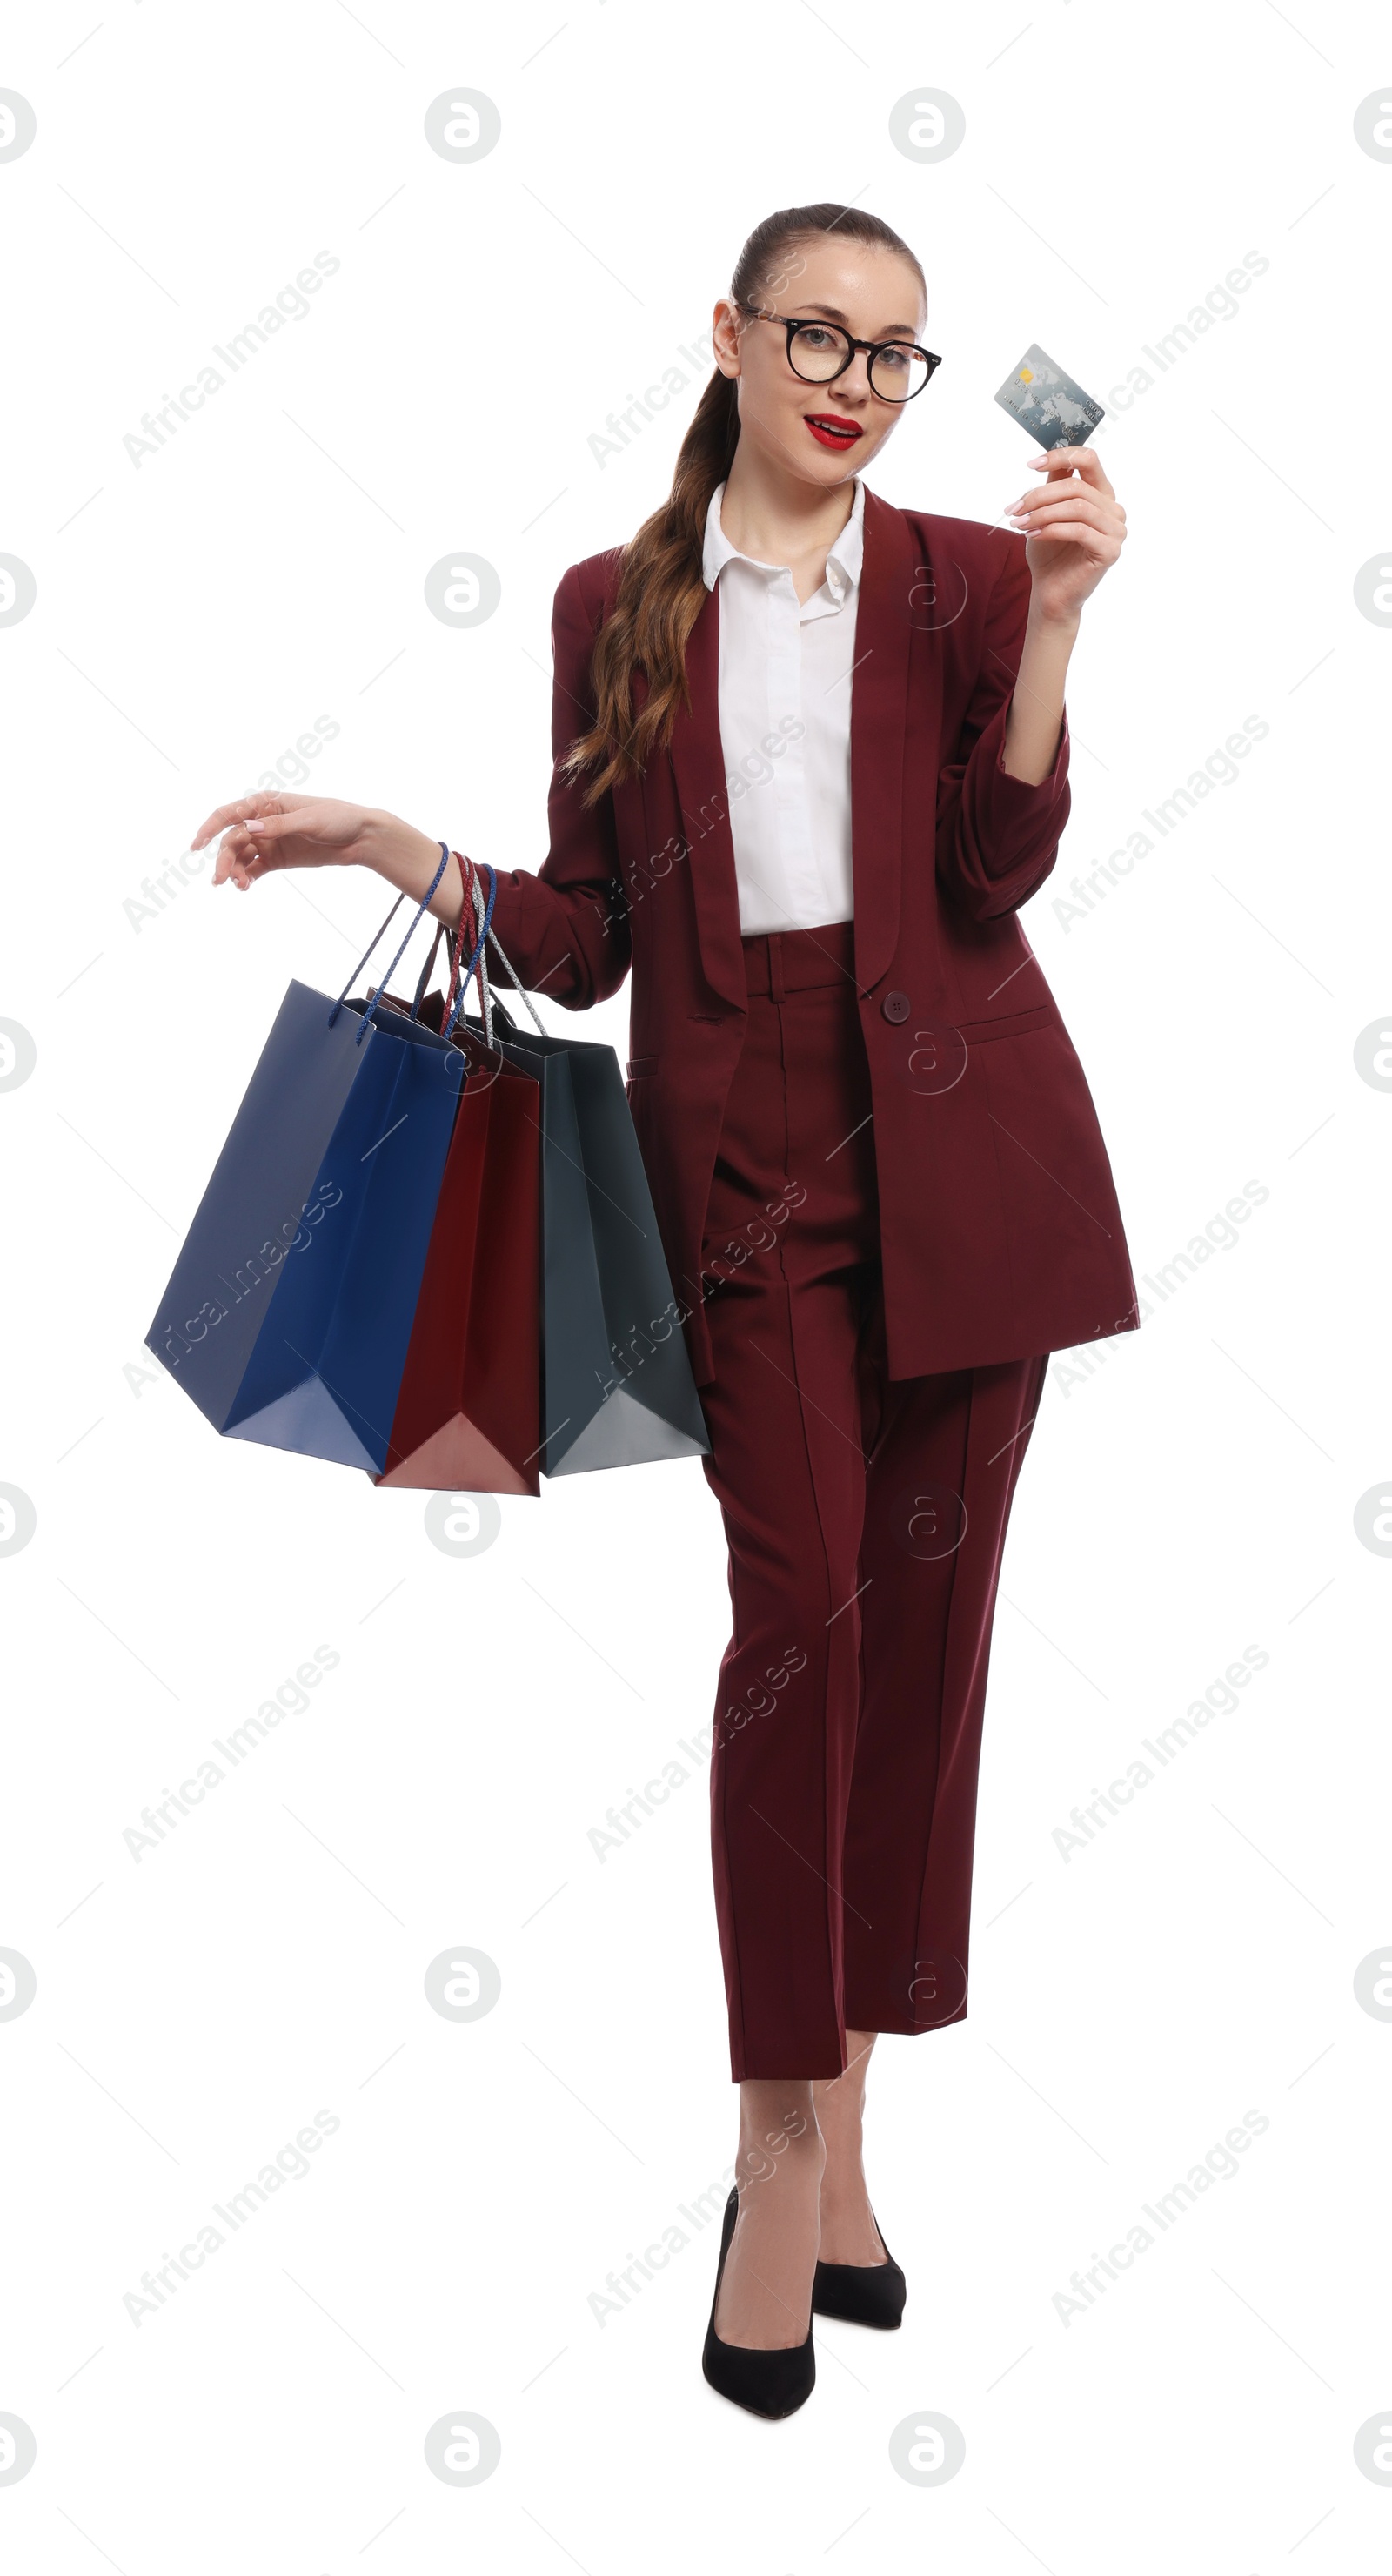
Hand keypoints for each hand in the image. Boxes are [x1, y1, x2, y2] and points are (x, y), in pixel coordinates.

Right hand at [192, 791, 378, 890]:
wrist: (360, 837)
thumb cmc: (337, 818)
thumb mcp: (309, 819)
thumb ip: (278, 824)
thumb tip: (248, 826)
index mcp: (266, 802)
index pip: (229, 813)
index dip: (210, 828)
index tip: (197, 845)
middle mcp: (262, 821)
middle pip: (232, 840)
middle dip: (224, 859)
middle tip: (221, 880)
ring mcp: (268, 841)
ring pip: (241, 857)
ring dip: (235, 871)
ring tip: (238, 886)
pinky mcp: (276, 859)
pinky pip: (254, 869)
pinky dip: (246, 878)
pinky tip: (244, 887)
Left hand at [1002, 445, 1125, 626]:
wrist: (1050, 592)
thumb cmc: (1050, 553)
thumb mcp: (1047, 512)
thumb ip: (1053, 485)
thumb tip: (1046, 459)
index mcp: (1102, 495)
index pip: (1089, 460)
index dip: (1060, 456)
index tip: (1031, 465)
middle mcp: (1114, 510)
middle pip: (1076, 485)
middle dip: (1039, 495)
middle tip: (1014, 509)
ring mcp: (1116, 531)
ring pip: (1077, 506)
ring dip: (1042, 513)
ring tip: (1020, 524)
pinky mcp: (1110, 551)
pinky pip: (1079, 530)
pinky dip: (1051, 530)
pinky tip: (1032, 536)